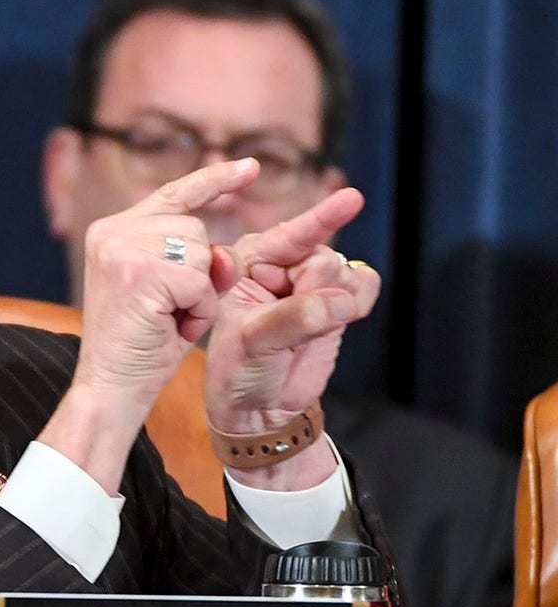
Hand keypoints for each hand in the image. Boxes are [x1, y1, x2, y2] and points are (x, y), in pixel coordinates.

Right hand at [40, 159, 260, 492]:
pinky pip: (202, 282)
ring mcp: (122, 248)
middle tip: (168, 312)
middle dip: (200, 274)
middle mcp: (111, 231)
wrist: (109, 389)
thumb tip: (227, 254)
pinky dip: (198, 311)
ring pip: (202, 253)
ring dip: (200, 294)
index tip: (250, 167)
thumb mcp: (172, 292)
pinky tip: (171, 328)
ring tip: (167, 320)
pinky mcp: (140, 272)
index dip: (215, 180)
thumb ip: (198, 261)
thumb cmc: (140, 347)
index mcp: (112, 231)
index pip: (173, 193)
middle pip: (196, 229)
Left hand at [205, 185, 378, 486]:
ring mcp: (311, 280)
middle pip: (323, 258)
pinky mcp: (337, 299)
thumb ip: (295, 317)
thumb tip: (341, 302)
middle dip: (315, 292)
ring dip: (337, 302)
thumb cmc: (240, 370)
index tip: (353, 199)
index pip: (289, 235)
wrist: (259, 407)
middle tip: (292, 325)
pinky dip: (360, 301)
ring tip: (306, 330)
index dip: (320, 219)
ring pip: (346, 272)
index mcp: (248, 261)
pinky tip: (340, 318)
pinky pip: (365, 283)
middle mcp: (281, 263)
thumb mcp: (255, 342)